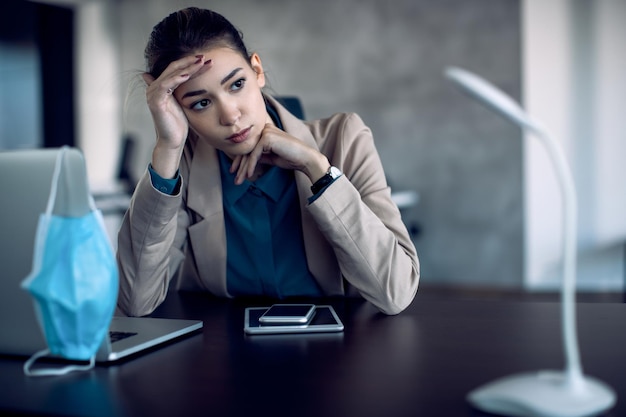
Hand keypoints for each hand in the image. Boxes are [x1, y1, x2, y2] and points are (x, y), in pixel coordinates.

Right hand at [143, 55, 209, 177]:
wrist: (172, 140)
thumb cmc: (178, 124)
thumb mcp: (183, 102)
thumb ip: (184, 90)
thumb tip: (186, 82)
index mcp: (161, 86)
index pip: (176, 69)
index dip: (190, 64)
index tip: (206, 60)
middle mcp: (155, 87)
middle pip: (173, 68)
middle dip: (190, 62)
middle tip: (205, 57)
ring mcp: (153, 93)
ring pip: (171, 74)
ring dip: (187, 67)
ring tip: (201, 62)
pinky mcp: (155, 101)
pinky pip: (166, 85)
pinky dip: (177, 78)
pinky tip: (188, 75)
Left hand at [230, 124, 329, 184]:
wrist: (306, 159)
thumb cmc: (291, 158)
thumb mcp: (271, 157)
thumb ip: (260, 156)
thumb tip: (246, 161)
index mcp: (266, 131)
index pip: (249, 146)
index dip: (241, 161)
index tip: (235, 173)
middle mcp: (265, 128)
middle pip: (247, 149)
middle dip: (240, 166)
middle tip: (235, 180)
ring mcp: (266, 131)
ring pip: (249, 152)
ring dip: (243, 169)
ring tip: (239, 181)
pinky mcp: (267, 137)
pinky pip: (255, 154)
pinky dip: (251, 166)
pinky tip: (249, 175)